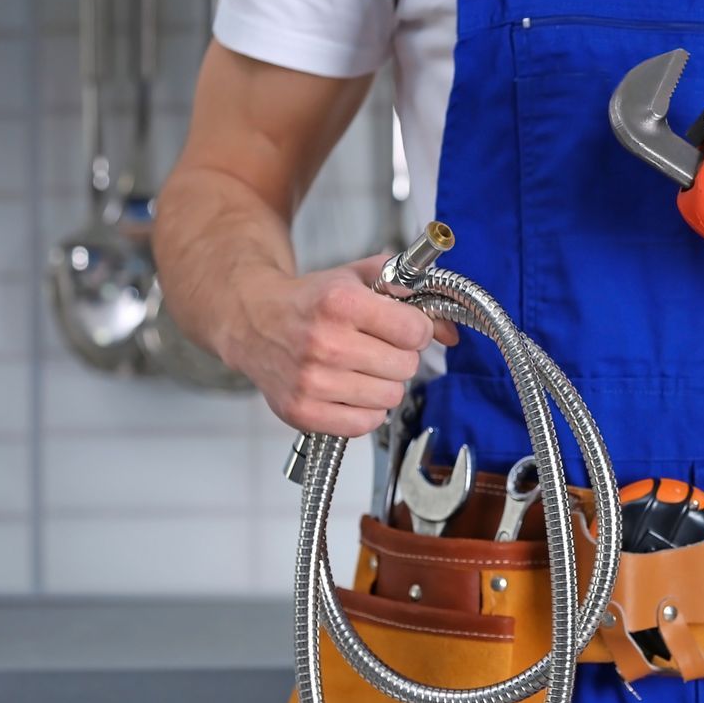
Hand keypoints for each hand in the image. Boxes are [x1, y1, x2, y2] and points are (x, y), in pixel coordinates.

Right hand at [221, 254, 458, 436]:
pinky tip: (348, 389)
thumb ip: (411, 293)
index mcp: (340, 302)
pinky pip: (364, 424)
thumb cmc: (310, 300)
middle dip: (399, 356)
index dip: (415, 330)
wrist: (253, 321)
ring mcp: (311, 381)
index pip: (414, 331)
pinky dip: (364, 410)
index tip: (401, 327)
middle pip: (405, 367)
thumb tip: (450, 332)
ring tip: (360, 367)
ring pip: (389, 397)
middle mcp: (324, 342)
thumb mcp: (359, 278)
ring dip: (383, 384)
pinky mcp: (301, 411)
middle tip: (376, 347)